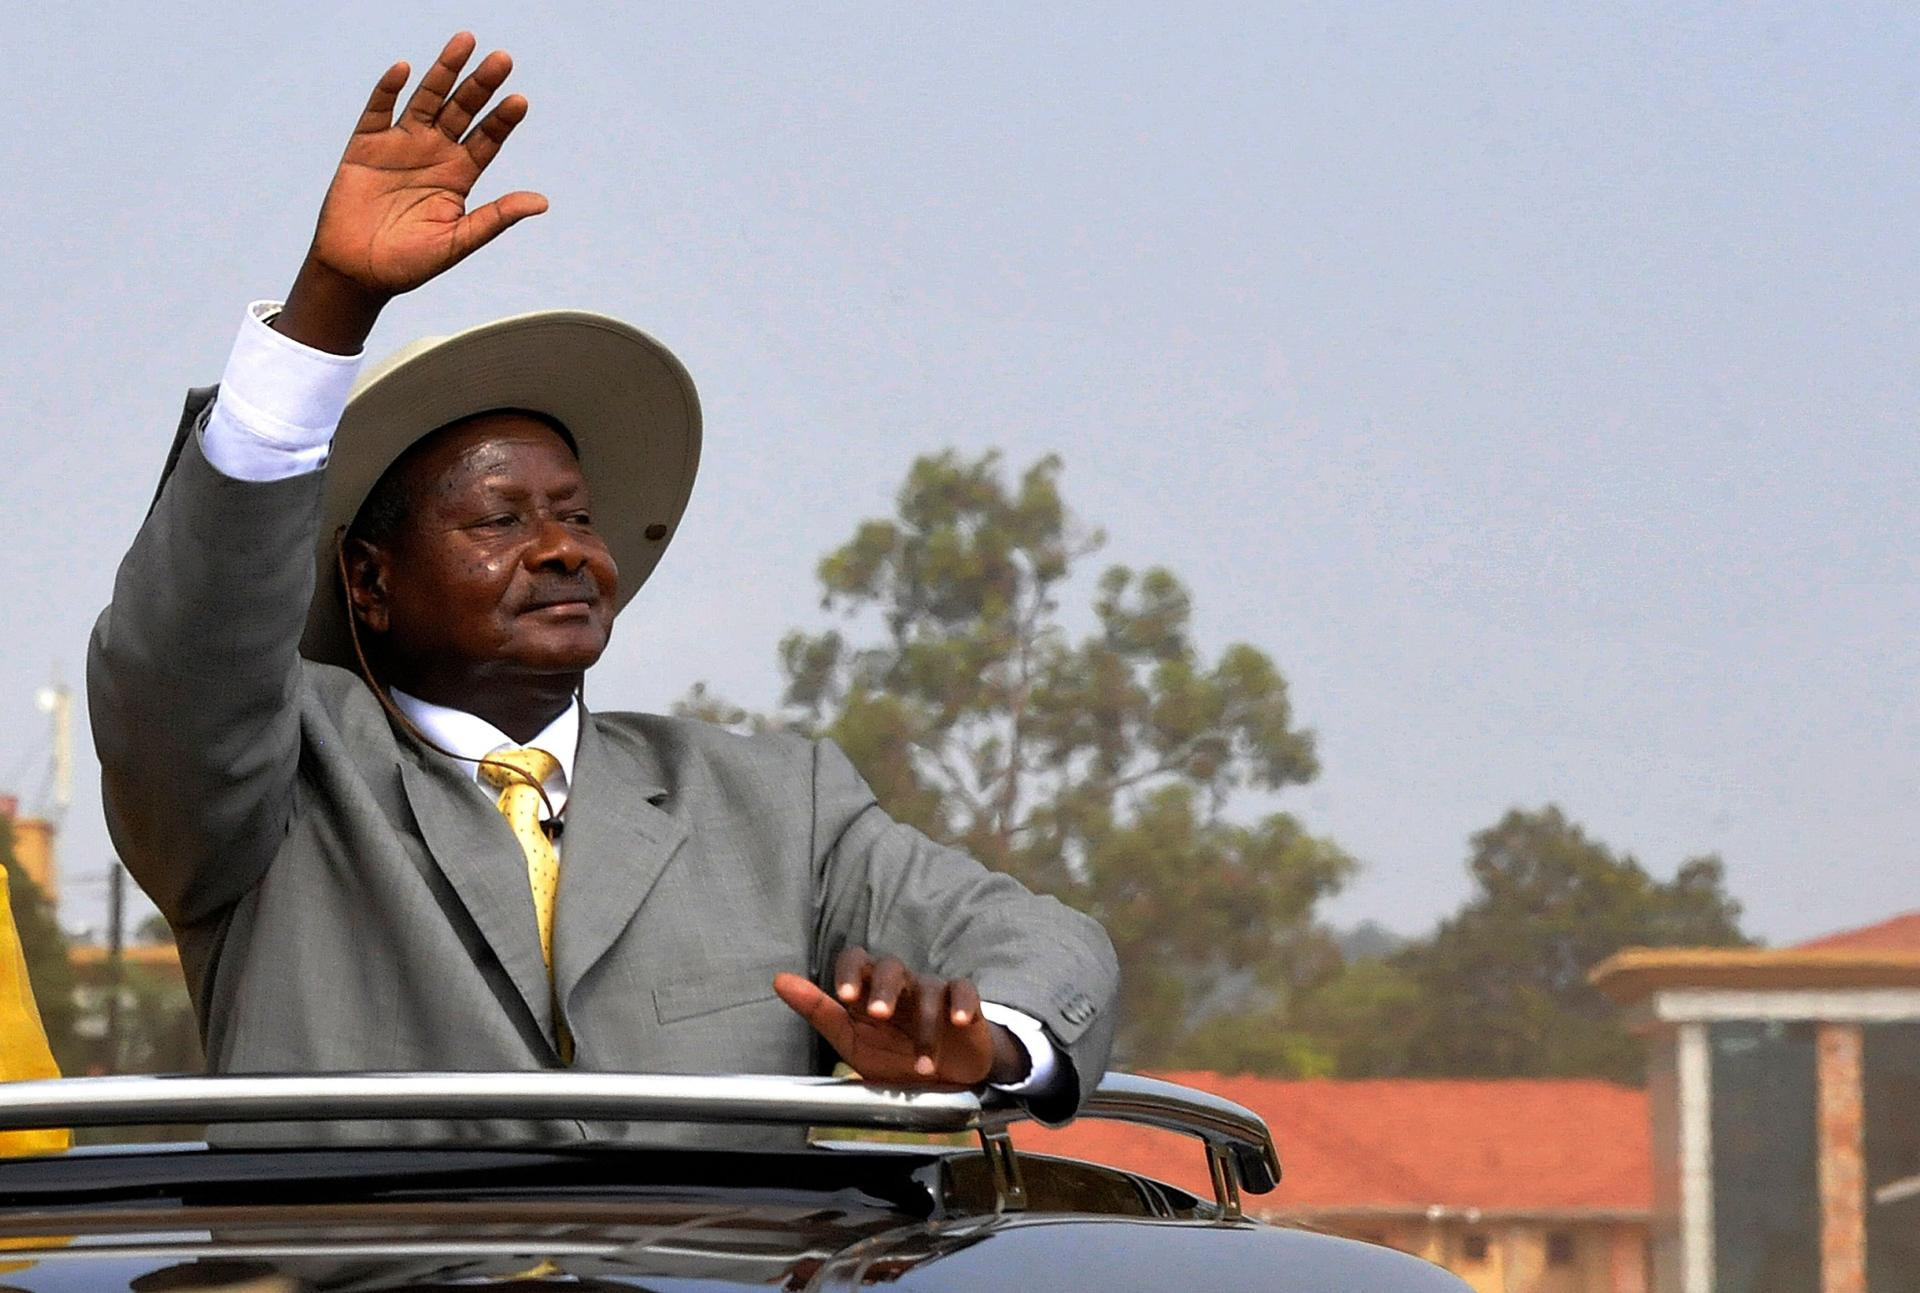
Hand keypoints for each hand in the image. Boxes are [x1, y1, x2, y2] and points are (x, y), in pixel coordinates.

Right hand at [276, 33, 547, 351]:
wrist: (358, 272)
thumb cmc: (410, 263)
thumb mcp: (458, 241)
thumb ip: (496, 218)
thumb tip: (541, 202)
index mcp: (460, 175)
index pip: (488, 139)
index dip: (502, 120)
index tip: (520, 101)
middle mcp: (434, 153)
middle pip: (463, 110)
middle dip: (481, 85)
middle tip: (503, 59)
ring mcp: (400, 145)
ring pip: (426, 99)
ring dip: (444, 72)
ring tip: (465, 43)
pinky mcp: (366, 145)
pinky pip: (378, 110)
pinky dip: (388, 89)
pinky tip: (404, 69)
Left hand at [773, 948, 1028, 1086]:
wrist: (941, 1082)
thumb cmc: (891, 1057)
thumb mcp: (850, 1041)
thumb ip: (818, 1011)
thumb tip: (780, 980)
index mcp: (868, 990)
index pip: (856, 960)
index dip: (850, 972)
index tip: (844, 996)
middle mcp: (899, 985)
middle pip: (890, 967)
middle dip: (883, 989)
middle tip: (878, 1015)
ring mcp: (932, 992)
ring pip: (928, 988)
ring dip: (924, 1025)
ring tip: (921, 1064)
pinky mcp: (964, 1004)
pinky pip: (964, 992)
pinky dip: (962, 1005)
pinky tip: (957, 1021)